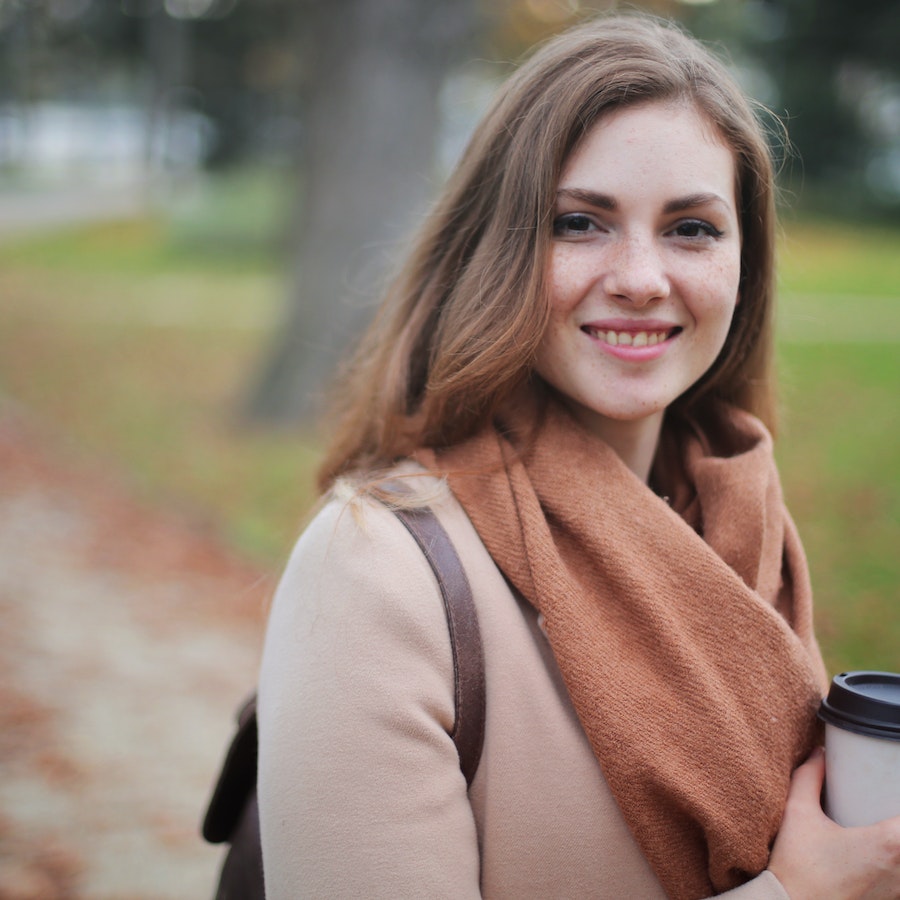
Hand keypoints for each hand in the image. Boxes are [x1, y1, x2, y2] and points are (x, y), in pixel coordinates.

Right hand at [768, 747, 899, 899]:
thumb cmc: (797, 866)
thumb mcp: (797, 812)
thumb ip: (809, 778)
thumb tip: (819, 754)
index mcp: (888, 845)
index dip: (899, 806)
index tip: (891, 796)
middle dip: (899, 824)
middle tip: (886, 809)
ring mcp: (898, 893)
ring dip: (898, 846)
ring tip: (886, 834)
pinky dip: (896, 869)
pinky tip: (884, 861)